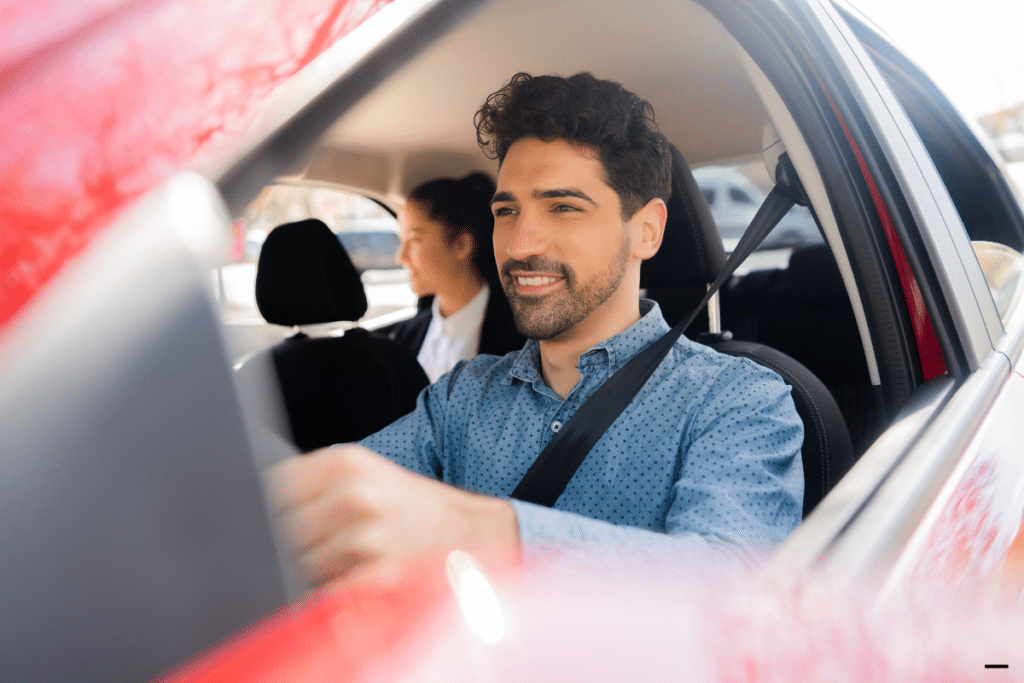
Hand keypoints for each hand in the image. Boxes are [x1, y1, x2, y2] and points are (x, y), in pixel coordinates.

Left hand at [268, 444, 518, 585]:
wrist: (469, 532)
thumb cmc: (411, 506)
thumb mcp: (364, 475)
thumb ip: (313, 484)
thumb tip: (259, 502)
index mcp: (345, 463)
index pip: (274, 483)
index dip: (269, 505)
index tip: (274, 515)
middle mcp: (354, 494)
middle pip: (281, 527)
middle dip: (290, 541)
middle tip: (319, 541)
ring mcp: (365, 535)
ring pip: (299, 562)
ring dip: (311, 569)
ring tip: (343, 558)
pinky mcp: (375, 573)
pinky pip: (325, 591)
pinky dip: (332, 591)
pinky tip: (354, 576)